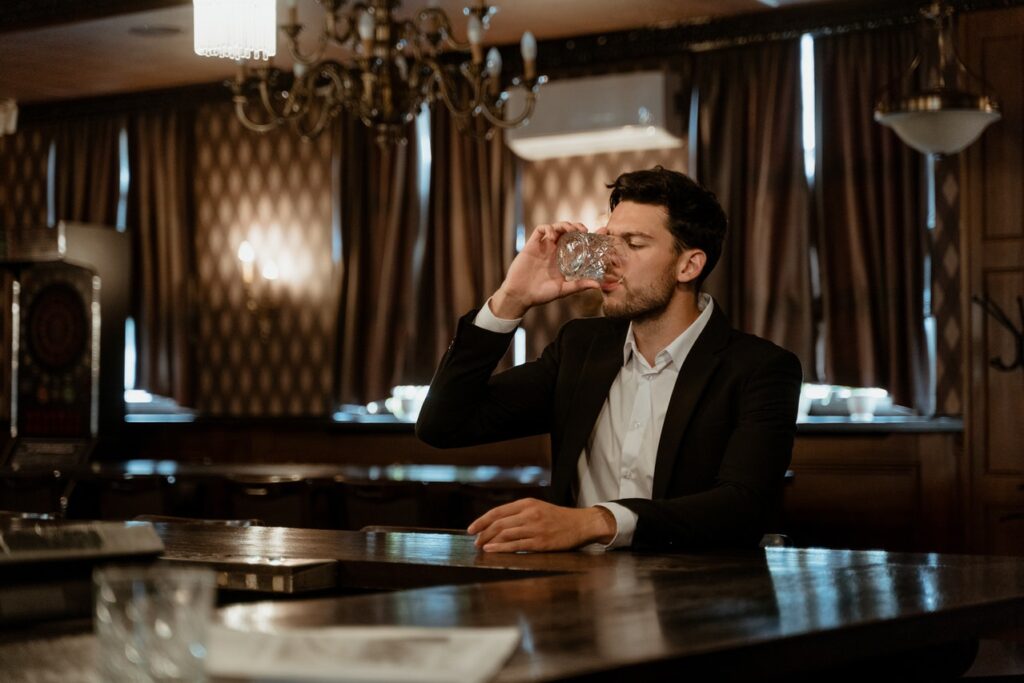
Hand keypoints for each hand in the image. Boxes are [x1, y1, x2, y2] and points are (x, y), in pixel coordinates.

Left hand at [467, 498, 616, 551]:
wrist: (581, 524)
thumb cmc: (558, 518)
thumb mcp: (538, 508)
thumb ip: (519, 513)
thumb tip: (496, 522)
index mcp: (527, 503)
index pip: (498, 512)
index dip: (482, 521)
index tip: (471, 529)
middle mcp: (529, 514)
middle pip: (499, 523)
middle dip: (483, 533)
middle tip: (474, 541)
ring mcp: (535, 529)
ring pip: (505, 534)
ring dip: (489, 541)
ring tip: (481, 546)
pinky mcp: (540, 543)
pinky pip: (516, 545)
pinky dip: (501, 548)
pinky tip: (491, 550)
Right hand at [489, 222, 600, 318]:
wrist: (520, 296)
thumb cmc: (541, 295)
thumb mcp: (563, 290)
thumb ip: (579, 286)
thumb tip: (597, 285)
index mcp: (563, 259)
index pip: (578, 242)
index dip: (589, 235)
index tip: (600, 232)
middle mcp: (554, 250)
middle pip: (567, 231)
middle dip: (576, 226)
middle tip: (584, 231)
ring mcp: (543, 247)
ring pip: (555, 227)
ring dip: (564, 224)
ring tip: (571, 230)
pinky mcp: (532, 245)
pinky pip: (540, 230)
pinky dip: (548, 228)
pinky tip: (552, 235)